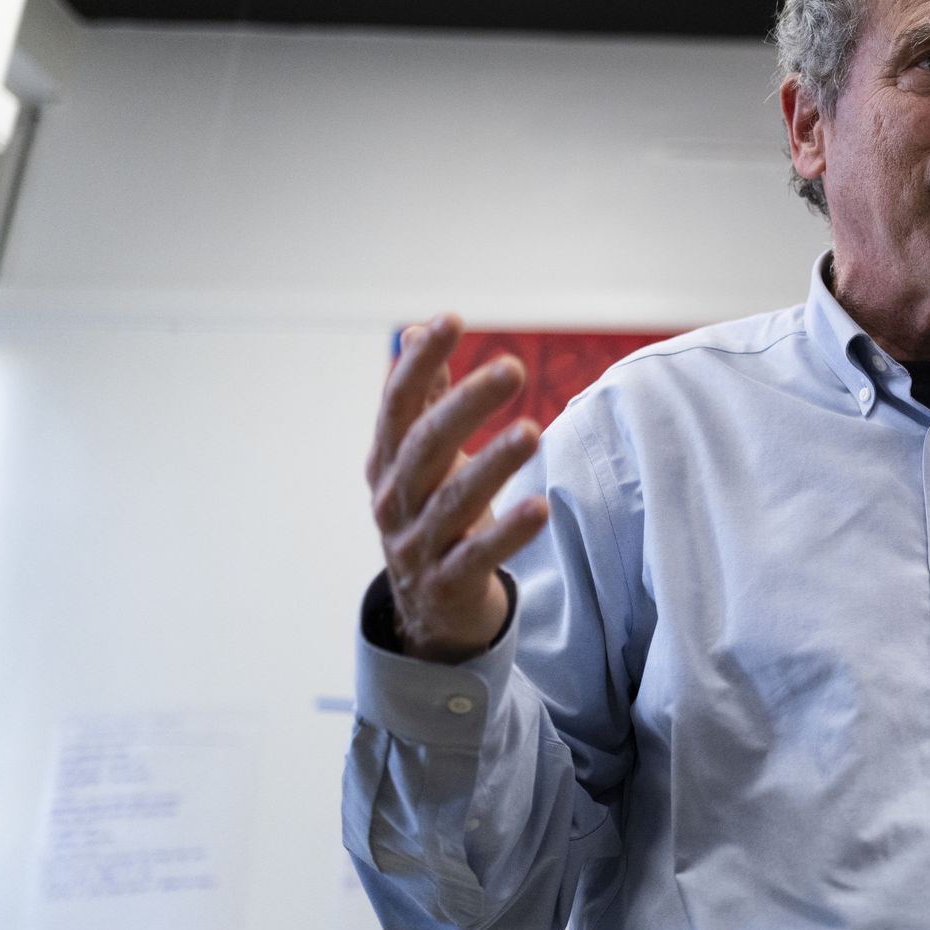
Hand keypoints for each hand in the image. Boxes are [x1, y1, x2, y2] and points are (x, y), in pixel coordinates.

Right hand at [364, 314, 548, 662]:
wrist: (428, 609)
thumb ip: (422, 399)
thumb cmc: (432, 515)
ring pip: (454, 501)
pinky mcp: (447, 584)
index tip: (450, 320)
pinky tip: (540, 507)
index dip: (420, 362)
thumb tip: (418, 329)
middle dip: (466, 405)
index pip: (398, 405)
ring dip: (494, 464)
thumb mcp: (422, 459)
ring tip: (533, 432)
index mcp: (389, 462)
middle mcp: (396, 500)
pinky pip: (477, 556)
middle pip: (425, 446)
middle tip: (512, 368)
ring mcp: (418, 545)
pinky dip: (508, 533)